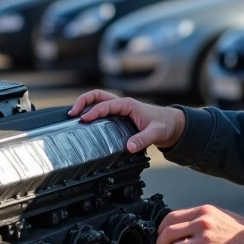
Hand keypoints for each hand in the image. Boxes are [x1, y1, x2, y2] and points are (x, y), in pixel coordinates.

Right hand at [69, 89, 185, 152]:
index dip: (93, 112)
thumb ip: (142, 139)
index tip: (83, 120)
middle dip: (83, 101)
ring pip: (98, 101)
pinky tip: (86, 123)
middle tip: (72, 113)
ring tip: (73, 116)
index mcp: (128, 105)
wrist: (172, 125)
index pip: (105, 105)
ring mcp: (120, 109)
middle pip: (98, 96)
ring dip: (85, 105)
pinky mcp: (120, 116)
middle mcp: (122, 104)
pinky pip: (102, 110)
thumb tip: (129, 146)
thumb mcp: (156, 133)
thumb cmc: (164, 125)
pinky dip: (92, 112)